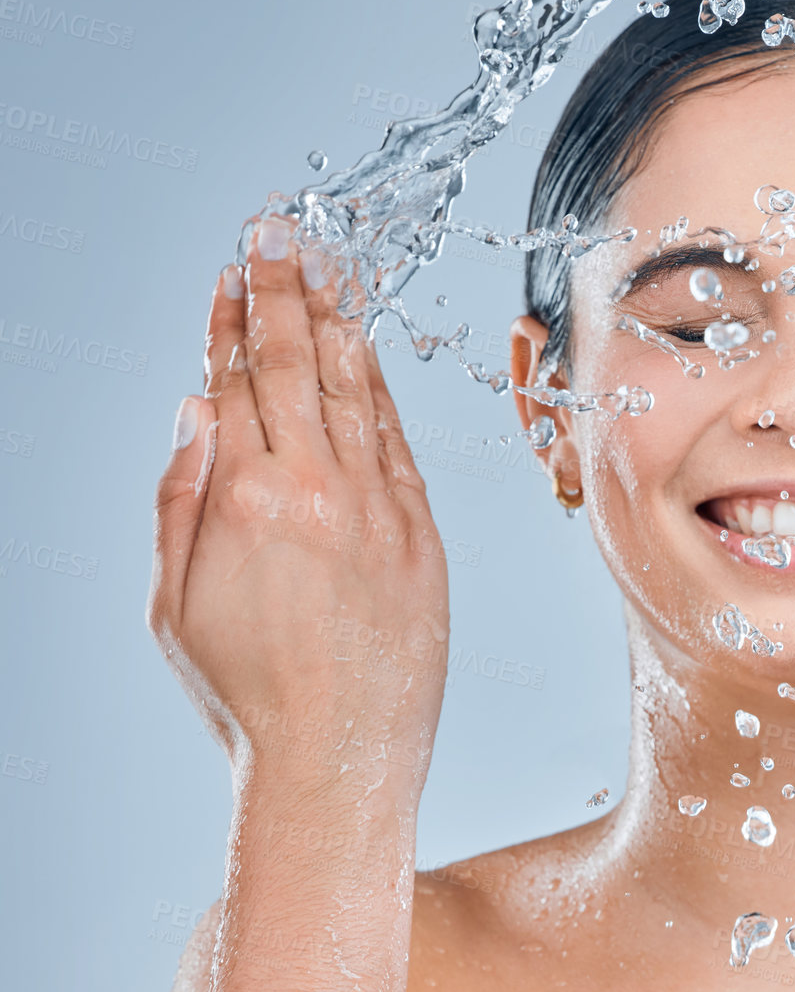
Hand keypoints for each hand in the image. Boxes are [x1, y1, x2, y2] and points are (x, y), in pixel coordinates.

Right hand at [147, 216, 449, 792]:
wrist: (339, 758)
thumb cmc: (244, 694)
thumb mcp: (174, 604)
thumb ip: (181, 498)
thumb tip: (196, 411)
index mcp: (245, 500)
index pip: (236, 381)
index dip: (233, 320)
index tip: (233, 271)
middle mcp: (318, 489)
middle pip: (296, 365)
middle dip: (284, 291)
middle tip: (278, 233)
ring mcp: (380, 507)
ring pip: (355, 391)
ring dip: (337, 323)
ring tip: (325, 270)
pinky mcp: (423, 533)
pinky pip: (398, 440)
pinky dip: (379, 390)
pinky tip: (366, 354)